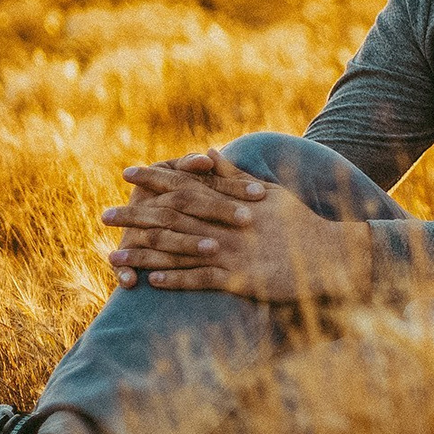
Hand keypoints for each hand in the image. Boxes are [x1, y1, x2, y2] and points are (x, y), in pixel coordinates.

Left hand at [103, 151, 368, 300]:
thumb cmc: (299, 222)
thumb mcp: (268, 191)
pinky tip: (150, 280)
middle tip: (104, 215)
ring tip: (115, 254)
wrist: (329, 255)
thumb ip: (234, 174)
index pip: (185, 185)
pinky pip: (199, 280)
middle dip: (136, 216)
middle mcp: (225, 225)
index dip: (155, 179)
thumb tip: (206, 152)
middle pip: (171, 217)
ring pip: (178, 251)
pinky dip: (174, 279)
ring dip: (144, 252)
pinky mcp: (238, 279)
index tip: (128, 173)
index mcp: (231, 202)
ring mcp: (230, 252)